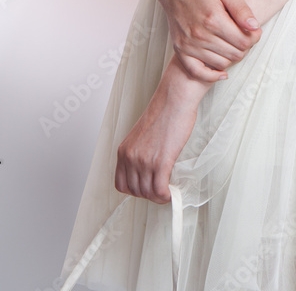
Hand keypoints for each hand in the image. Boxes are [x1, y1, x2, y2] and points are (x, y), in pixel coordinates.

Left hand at [115, 53, 207, 202]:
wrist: (174, 99)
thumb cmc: (163, 113)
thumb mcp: (141, 136)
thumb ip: (140, 153)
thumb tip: (148, 172)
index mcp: (123, 150)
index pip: (121, 184)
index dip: (134, 191)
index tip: (146, 188)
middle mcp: (130, 157)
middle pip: (135, 191)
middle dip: (149, 195)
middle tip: (160, 190)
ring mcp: (144, 160)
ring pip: (148, 193)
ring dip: (158, 196)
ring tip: (167, 192)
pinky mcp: (161, 161)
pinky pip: (160, 190)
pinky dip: (165, 196)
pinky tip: (171, 193)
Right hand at [157, 0, 262, 82]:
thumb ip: (241, 8)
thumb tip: (255, 27)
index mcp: (213, 19)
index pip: (244, 41)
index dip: (254, 37)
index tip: (255, 30)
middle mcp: (200, 35)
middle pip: (235, 54)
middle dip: (245, 47)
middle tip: (245, 36)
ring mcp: (188, 44)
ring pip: (221, 64)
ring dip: (231, 57)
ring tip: (232, 44)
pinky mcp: (180, 50)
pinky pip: (197, 72)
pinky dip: (211, 75)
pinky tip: (222, 71)